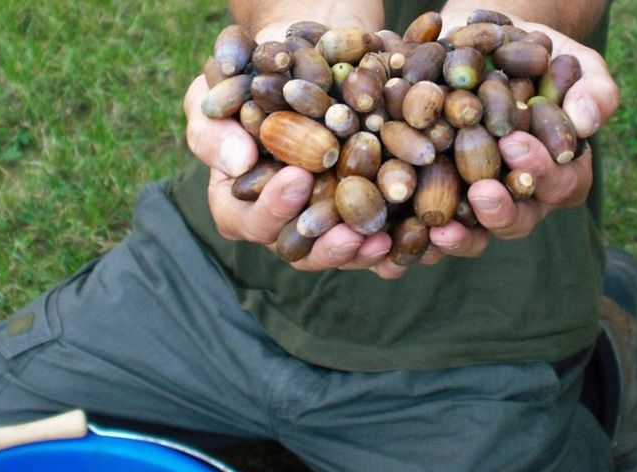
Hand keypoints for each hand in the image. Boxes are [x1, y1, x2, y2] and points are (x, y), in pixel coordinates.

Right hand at [183, 75, 395, 272]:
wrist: (309, 54)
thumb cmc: (252, 71)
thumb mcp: (221, 87)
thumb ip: (215, 124)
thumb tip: (238, 161)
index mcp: (239, 201)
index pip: (247, 220)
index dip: (271, 207)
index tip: (297, 178)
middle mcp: (282, 220)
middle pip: (299, 250)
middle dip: (325, 246)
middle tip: (350, 231)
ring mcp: (325, 221)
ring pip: (342, 252)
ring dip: (364, 252)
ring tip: (385, 238)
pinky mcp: (364, 212)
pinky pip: (380, 239)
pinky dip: (401, 242)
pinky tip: (421, 235)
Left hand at [418, 19, 619, 264]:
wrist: (484, 46)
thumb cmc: (539, 54)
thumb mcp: (571, 61)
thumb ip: (591, 88)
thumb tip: (587, 120)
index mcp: (561, 172)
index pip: (560, 184)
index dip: (540, 170)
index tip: (516, 145)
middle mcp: (522, 199)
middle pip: (516, 221)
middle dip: (499, 210)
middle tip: (482, 192)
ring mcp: (478, 205)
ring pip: (473, 235)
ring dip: (459, 237)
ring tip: (440, 227)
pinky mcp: (438, 199)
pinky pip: (429, 228)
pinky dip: (413, 235)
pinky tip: (396, 231)